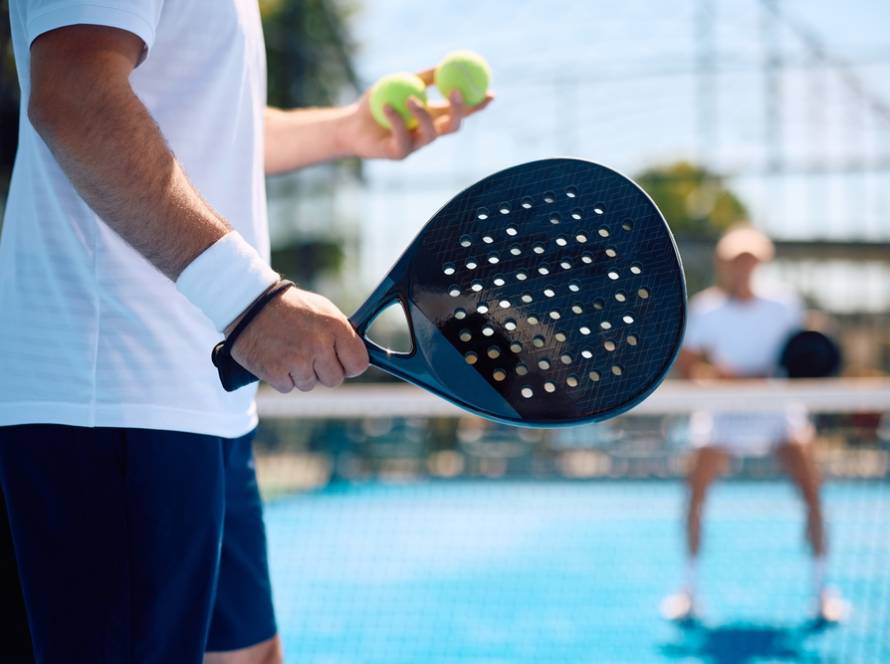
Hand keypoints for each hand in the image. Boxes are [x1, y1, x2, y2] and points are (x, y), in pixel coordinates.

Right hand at [229, 287, 368, 392]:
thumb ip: (342, 334)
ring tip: (289, 351)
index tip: (341, 362)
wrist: (249, 304)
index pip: (359, 364)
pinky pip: (289, 388)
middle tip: (309, 355)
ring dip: (300, 374)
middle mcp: (319, 345)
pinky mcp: (276, 372)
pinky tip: (276, 358)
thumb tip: (358, 359)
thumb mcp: (323, 310)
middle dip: (323, 371)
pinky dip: (282, 377)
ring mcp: (297, 360)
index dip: (350, 365)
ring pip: (310, 385)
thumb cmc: (290, 307)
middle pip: (335, 380)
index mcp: (335, 327)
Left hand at [340, 68, 493, 160]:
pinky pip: (403, 137)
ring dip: (423, 115)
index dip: (477, 105)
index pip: (460, 112)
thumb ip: (422, 77)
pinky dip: (395, 119)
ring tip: (410, 98)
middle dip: (459, 111)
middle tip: (456, 91)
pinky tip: (386, 105)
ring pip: (430, 134)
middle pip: (452, 126)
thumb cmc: (376, 103)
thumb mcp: (399, 82)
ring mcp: (415, 146)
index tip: (489, 92)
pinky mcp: (399, 154)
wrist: (350, 126)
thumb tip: (445, 64)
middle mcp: (428, 133)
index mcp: (433, 117)